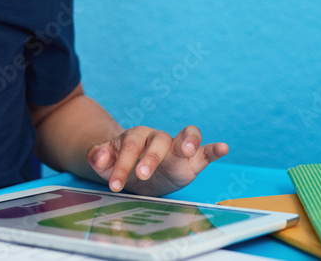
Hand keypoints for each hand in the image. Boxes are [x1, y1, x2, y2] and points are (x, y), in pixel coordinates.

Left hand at [86, 125, 227, 195]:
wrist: (131, 167)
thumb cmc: (120, 162)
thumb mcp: (106, 161)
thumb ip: (100, 156)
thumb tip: (97, 156)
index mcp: (136, 136)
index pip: (130, 146)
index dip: (121, 164)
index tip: (114, 184)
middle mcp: (159, 138)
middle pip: (158, 141)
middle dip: (150, 158)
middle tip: (141, 175)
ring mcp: (177, 148)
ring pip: (186, 136)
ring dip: (189, 140)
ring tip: (189, 149)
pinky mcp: (191, 162)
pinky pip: (205, 152)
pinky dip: (214, 149)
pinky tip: (223, 148)